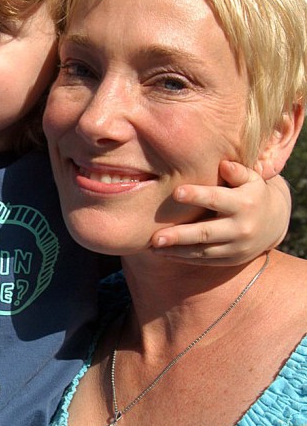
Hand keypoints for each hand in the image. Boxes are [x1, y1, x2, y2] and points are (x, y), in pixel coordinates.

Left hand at [150, 160, 290, 263]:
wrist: (273, 222)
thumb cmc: (252, 192)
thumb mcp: (252, 178)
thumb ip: (237, 171)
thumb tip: (223, 165)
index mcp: (244, 203)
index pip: (217, 199)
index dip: (197, 196)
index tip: (176, 192)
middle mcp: (241, 228)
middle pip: (206, 232)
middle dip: (179, 236)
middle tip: (155, 237)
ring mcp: (236, 247)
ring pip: (202, 251)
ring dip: (176, 251)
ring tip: (152, 247)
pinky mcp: (231, 260)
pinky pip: (204, 260)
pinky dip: (183, 258)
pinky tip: (164, 253)